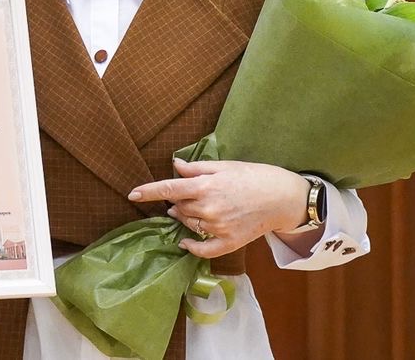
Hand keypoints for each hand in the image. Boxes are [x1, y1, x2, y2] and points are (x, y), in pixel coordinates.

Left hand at [127, 159, 309, 259]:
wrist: (282, 198)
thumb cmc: (253, 176)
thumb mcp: (224, 166)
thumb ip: (197, 168)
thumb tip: (175, 165)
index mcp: (205, 186)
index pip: (169, 189)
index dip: (149, 191)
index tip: (132, 194)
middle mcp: (208, 208)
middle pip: (178, 207)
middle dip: (177, 201)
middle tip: (190, 194)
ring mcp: (218, 227)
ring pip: (188, 225)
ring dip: (185, 218)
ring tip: (196, 208)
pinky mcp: (228, 242)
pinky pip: (202, 249)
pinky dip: (191, 246)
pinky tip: (185, 241)